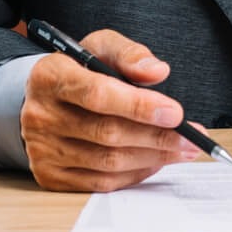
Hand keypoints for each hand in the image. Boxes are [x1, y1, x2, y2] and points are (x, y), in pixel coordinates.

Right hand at [21, 28, 201, 190]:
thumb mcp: (101, 47)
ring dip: (153, 158)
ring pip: (108, 162)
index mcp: (50, 76)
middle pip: (107, 133)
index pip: (98, 94)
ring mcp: (42, 150)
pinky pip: (100, 183)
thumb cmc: (78, 69)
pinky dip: (134, 174)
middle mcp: (40, 115)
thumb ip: (130, 55)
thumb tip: (157, 71)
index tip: (176, 113)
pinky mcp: (49, 176)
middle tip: (191, 138)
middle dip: (157, 137)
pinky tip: (156, 161)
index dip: (139, 106)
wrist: (44, 97)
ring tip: (183, 150)